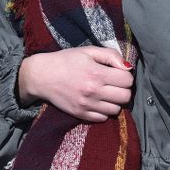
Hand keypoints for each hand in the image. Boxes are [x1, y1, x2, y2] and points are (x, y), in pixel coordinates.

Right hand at [17, 47, 133, 121]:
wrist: (42, 76)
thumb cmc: (66, 60)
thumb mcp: (88, 51)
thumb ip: (111, 56)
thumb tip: (128, 67)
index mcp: (97, 73)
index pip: (128, 80)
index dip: (126, 76)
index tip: (119, 73)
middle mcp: (93, 91)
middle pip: (125, 97)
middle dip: (124, 89)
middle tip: (115, 84)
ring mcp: (87, 105)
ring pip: (116, 110)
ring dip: (115, 101)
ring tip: (106, 93)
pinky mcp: (80, 115)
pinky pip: (103, 118)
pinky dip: (104, 111)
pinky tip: (98, 101)